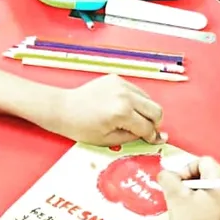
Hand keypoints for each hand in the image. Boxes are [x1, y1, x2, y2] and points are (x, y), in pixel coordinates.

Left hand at [49, 75, 165, 145]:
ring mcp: (122, 84)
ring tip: (131, 119)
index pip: (148, 126)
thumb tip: (156, 137)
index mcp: (122, 112)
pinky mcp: (117, 79)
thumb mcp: (108, 140)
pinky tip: (123, 108)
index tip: (154, 141)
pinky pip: (137, 91)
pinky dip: (136, 101)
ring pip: (149, 99)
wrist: (63, 108)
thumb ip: (134, 137)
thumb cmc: (81, 127)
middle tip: (145, 131)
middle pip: (156, 110)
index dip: (152, 137)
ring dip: (146, 111)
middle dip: (155, 123)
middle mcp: (125, 95)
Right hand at [157, 157, 219, 219]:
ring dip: (201, 191)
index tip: (179, 185)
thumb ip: (168, 178)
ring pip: (217, 187)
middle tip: (183, 195)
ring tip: (190, 206)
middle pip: (212, 172)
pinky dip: (210, 203)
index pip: (204, 161)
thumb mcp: (175, 197)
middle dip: (195, 180)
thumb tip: (166, 174)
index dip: (187, 170)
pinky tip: (199, 217)